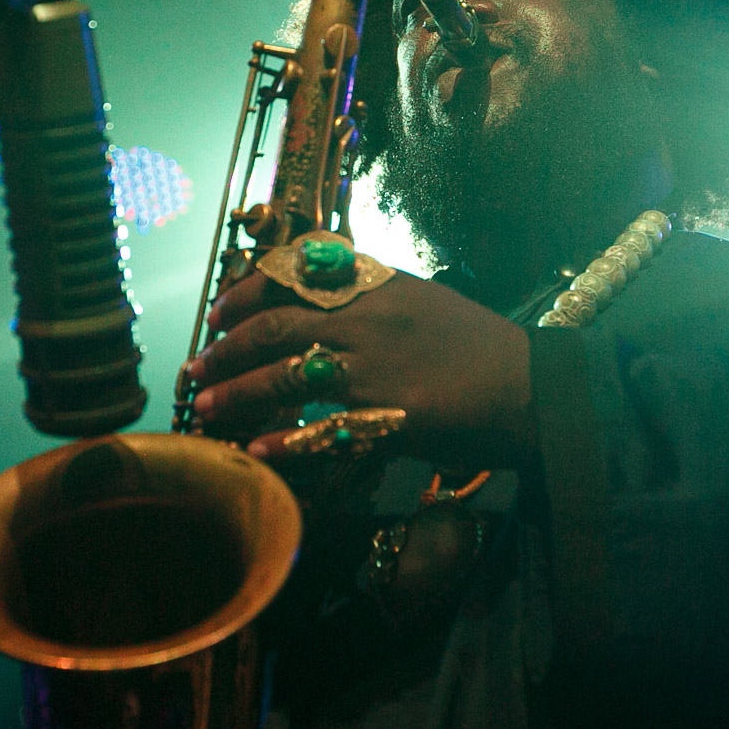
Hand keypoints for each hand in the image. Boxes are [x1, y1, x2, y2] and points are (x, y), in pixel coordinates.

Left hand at [184, 269, 536, 469]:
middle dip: (226, 349)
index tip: (216, 312)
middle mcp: (373, 319)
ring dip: (240, 394)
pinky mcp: (395, 416)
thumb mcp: (421, 299)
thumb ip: (368, 293)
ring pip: (290, 375)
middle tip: (195, 368)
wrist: (533, 388)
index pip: (294, 276)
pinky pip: (327, 430)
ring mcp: (382, 368)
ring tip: (207, 408)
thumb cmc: (476, 347)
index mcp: (377, 285)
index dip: (245, 294)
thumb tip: (313, 292)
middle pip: (278, 326)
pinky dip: (286, 442)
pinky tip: (257, 452)